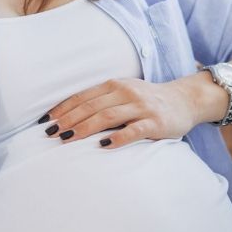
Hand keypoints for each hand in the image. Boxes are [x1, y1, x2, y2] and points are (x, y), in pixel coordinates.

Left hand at [46, 75, 217, 148]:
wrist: (184, 100)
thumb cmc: (147, 100)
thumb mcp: (124, 94)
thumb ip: (101, 101)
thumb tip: (68, 117)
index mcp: (115, 85)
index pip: (83, 96)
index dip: (63, 108)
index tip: (46, 121)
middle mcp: (127, 93)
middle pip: (91, 106)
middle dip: (68, 120)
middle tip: (51, 134)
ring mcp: (142, 107)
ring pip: (108, 116)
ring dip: (85, 127)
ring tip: (68, 139)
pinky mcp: (155, 122)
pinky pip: (134, 129)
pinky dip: (118, 137)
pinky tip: (104, 146)